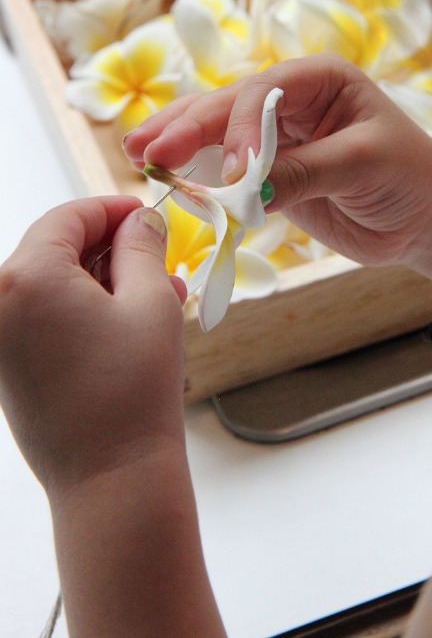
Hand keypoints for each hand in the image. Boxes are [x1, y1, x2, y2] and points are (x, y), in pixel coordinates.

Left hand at [0, 196, 186, 492]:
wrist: (111, 478)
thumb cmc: (133, 388)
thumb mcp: (152, 301)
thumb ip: (143, 245)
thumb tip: (139, 220)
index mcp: (26, 276)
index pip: (68, 218)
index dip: (112, 210)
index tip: (146, 214)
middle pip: (56, 250)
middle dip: (111, 249)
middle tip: (159, 257)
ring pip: (52, 285)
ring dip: (101, 282)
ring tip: (157, 294)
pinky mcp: (5, 368)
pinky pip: (43, 319)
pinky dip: (81, 311)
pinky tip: (127, 322)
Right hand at [124, 54, 431, 284]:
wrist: (427, 219)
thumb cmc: (409, 178)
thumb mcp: (362, 166)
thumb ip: (303, 172)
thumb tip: (244, 188)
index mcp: (318, 79)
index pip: (261, 92)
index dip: (237, 127)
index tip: (231, 173)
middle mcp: (291, 102)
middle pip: (227, 107)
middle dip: (185, 127)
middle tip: (146, 152)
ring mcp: (277, 138)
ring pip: (217, 134)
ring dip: (178, 144)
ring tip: (137, 156)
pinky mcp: (271, 174)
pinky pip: (226, 171)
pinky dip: (198, 176)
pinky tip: (167, 179)